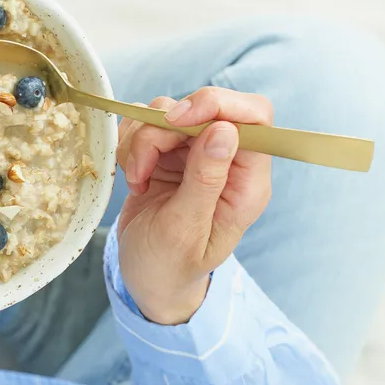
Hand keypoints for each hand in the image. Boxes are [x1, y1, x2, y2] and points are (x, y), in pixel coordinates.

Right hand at [116, 87, 271, 324]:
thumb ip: (205, 180)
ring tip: (137, 180)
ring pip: (167, 112)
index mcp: (246, 183)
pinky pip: (146, 124)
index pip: (253, 117)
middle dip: (162, 131)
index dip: (217, 105)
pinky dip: (131, 144)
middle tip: (142, 167)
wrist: (146, 279)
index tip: (176, 120)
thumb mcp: (185, 230)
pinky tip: (132, 176)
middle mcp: (225, 161)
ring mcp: (195, 154)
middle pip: (202, 109)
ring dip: (142, 142)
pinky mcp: (167, 153)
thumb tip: (225, 130)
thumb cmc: (170, 266)